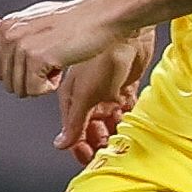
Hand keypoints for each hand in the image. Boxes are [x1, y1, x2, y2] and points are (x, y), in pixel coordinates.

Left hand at [0, 0, 131, 99]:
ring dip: (43, 84)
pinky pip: (35, 90)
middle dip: (33, 80)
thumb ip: (12, 26)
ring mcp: (21, 46)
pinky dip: (51, 86)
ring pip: (21, 89)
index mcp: (7, 27)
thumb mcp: (37, 17)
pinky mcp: (36, 57)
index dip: (27, 72)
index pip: (2, 70)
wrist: (100, 16)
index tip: (45, 58)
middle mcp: (9, 35)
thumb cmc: (75, 19)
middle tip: (53, 61)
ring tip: (58, 61)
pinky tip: (61, 66)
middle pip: (9, 83)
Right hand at [54, 25, 159, 161]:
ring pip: (109, 119)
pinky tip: (130, 122)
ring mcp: (107, 90)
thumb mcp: (83, 95)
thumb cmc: (101, 56)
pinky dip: (127, 116)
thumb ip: (74, 121)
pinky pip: (125, 107)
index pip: (74, 129)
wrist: (129, 32)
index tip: (88, 159)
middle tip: (106, 153)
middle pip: (91, 127)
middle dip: (97, 141)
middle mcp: (89, 95)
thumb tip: (61, 144)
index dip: (80, 146)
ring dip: (113, 131)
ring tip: (119, 141)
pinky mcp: (126, 84)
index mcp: (73, 97)